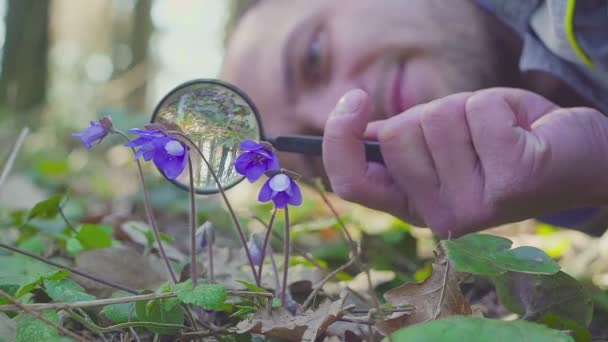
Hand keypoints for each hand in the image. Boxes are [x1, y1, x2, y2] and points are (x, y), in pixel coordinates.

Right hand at [322, 88, 607, 236]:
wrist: (576, 158)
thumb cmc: (500, 145)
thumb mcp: (441, 141)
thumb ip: (400, 139)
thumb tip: (352, 125)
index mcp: (414, 206)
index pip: (352, 184)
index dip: (339, 140)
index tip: (353, 100)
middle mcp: (439, 217)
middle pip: (396, 136)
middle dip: (428, 113)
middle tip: (466, 129)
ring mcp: (473, 206)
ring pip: (436, 119)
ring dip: (467, 107)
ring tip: (498, 131)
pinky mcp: (509, 182)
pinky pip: (479, 110)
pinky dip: (501, 103)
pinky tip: (522, 131)